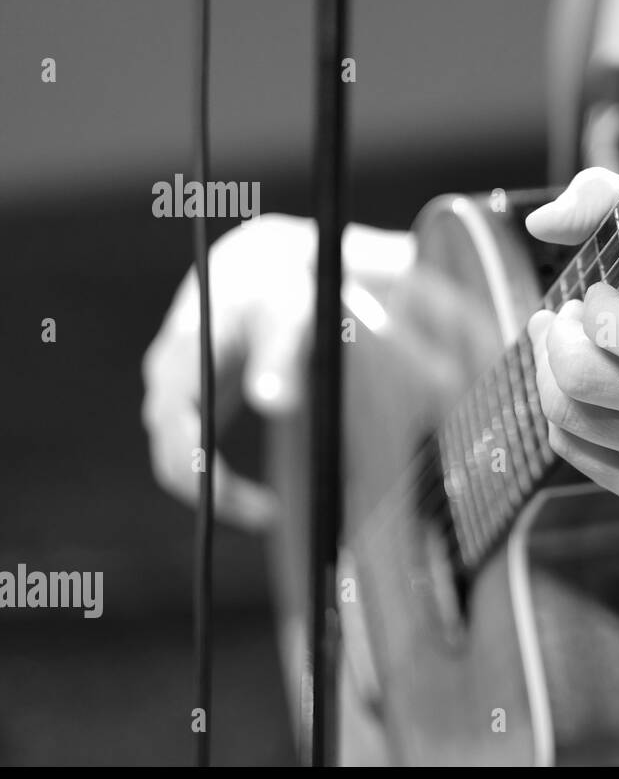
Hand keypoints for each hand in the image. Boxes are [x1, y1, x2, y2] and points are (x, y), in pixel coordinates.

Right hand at [141, 214, 412, 529]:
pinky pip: (191, 450)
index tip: (235, 502)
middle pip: (169, 453)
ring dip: (215, 491)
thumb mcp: (290, 310)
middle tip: (266, 514)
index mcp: (185, 353)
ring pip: (177, 457)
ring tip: (266, 510)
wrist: (266, 264)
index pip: (176, 426)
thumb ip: (283, 354)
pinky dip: (216, 479)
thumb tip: (276, 403)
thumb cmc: (279, 283)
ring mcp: (175, 390)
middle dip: (212, 493)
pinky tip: (257, 495)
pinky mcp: (192, 401)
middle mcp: (168, 375)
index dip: (199, 471)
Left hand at [525, 169, 618, 506]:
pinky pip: (570, 450)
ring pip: (569, 417)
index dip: (603, 315)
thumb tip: (539, 223)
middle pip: (587, 385)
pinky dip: (559, 412)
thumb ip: (606, 198)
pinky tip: (580, 388)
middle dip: (559, 341)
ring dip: (550, 371)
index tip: (600, 293)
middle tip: (568, 319)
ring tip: (568, 345)